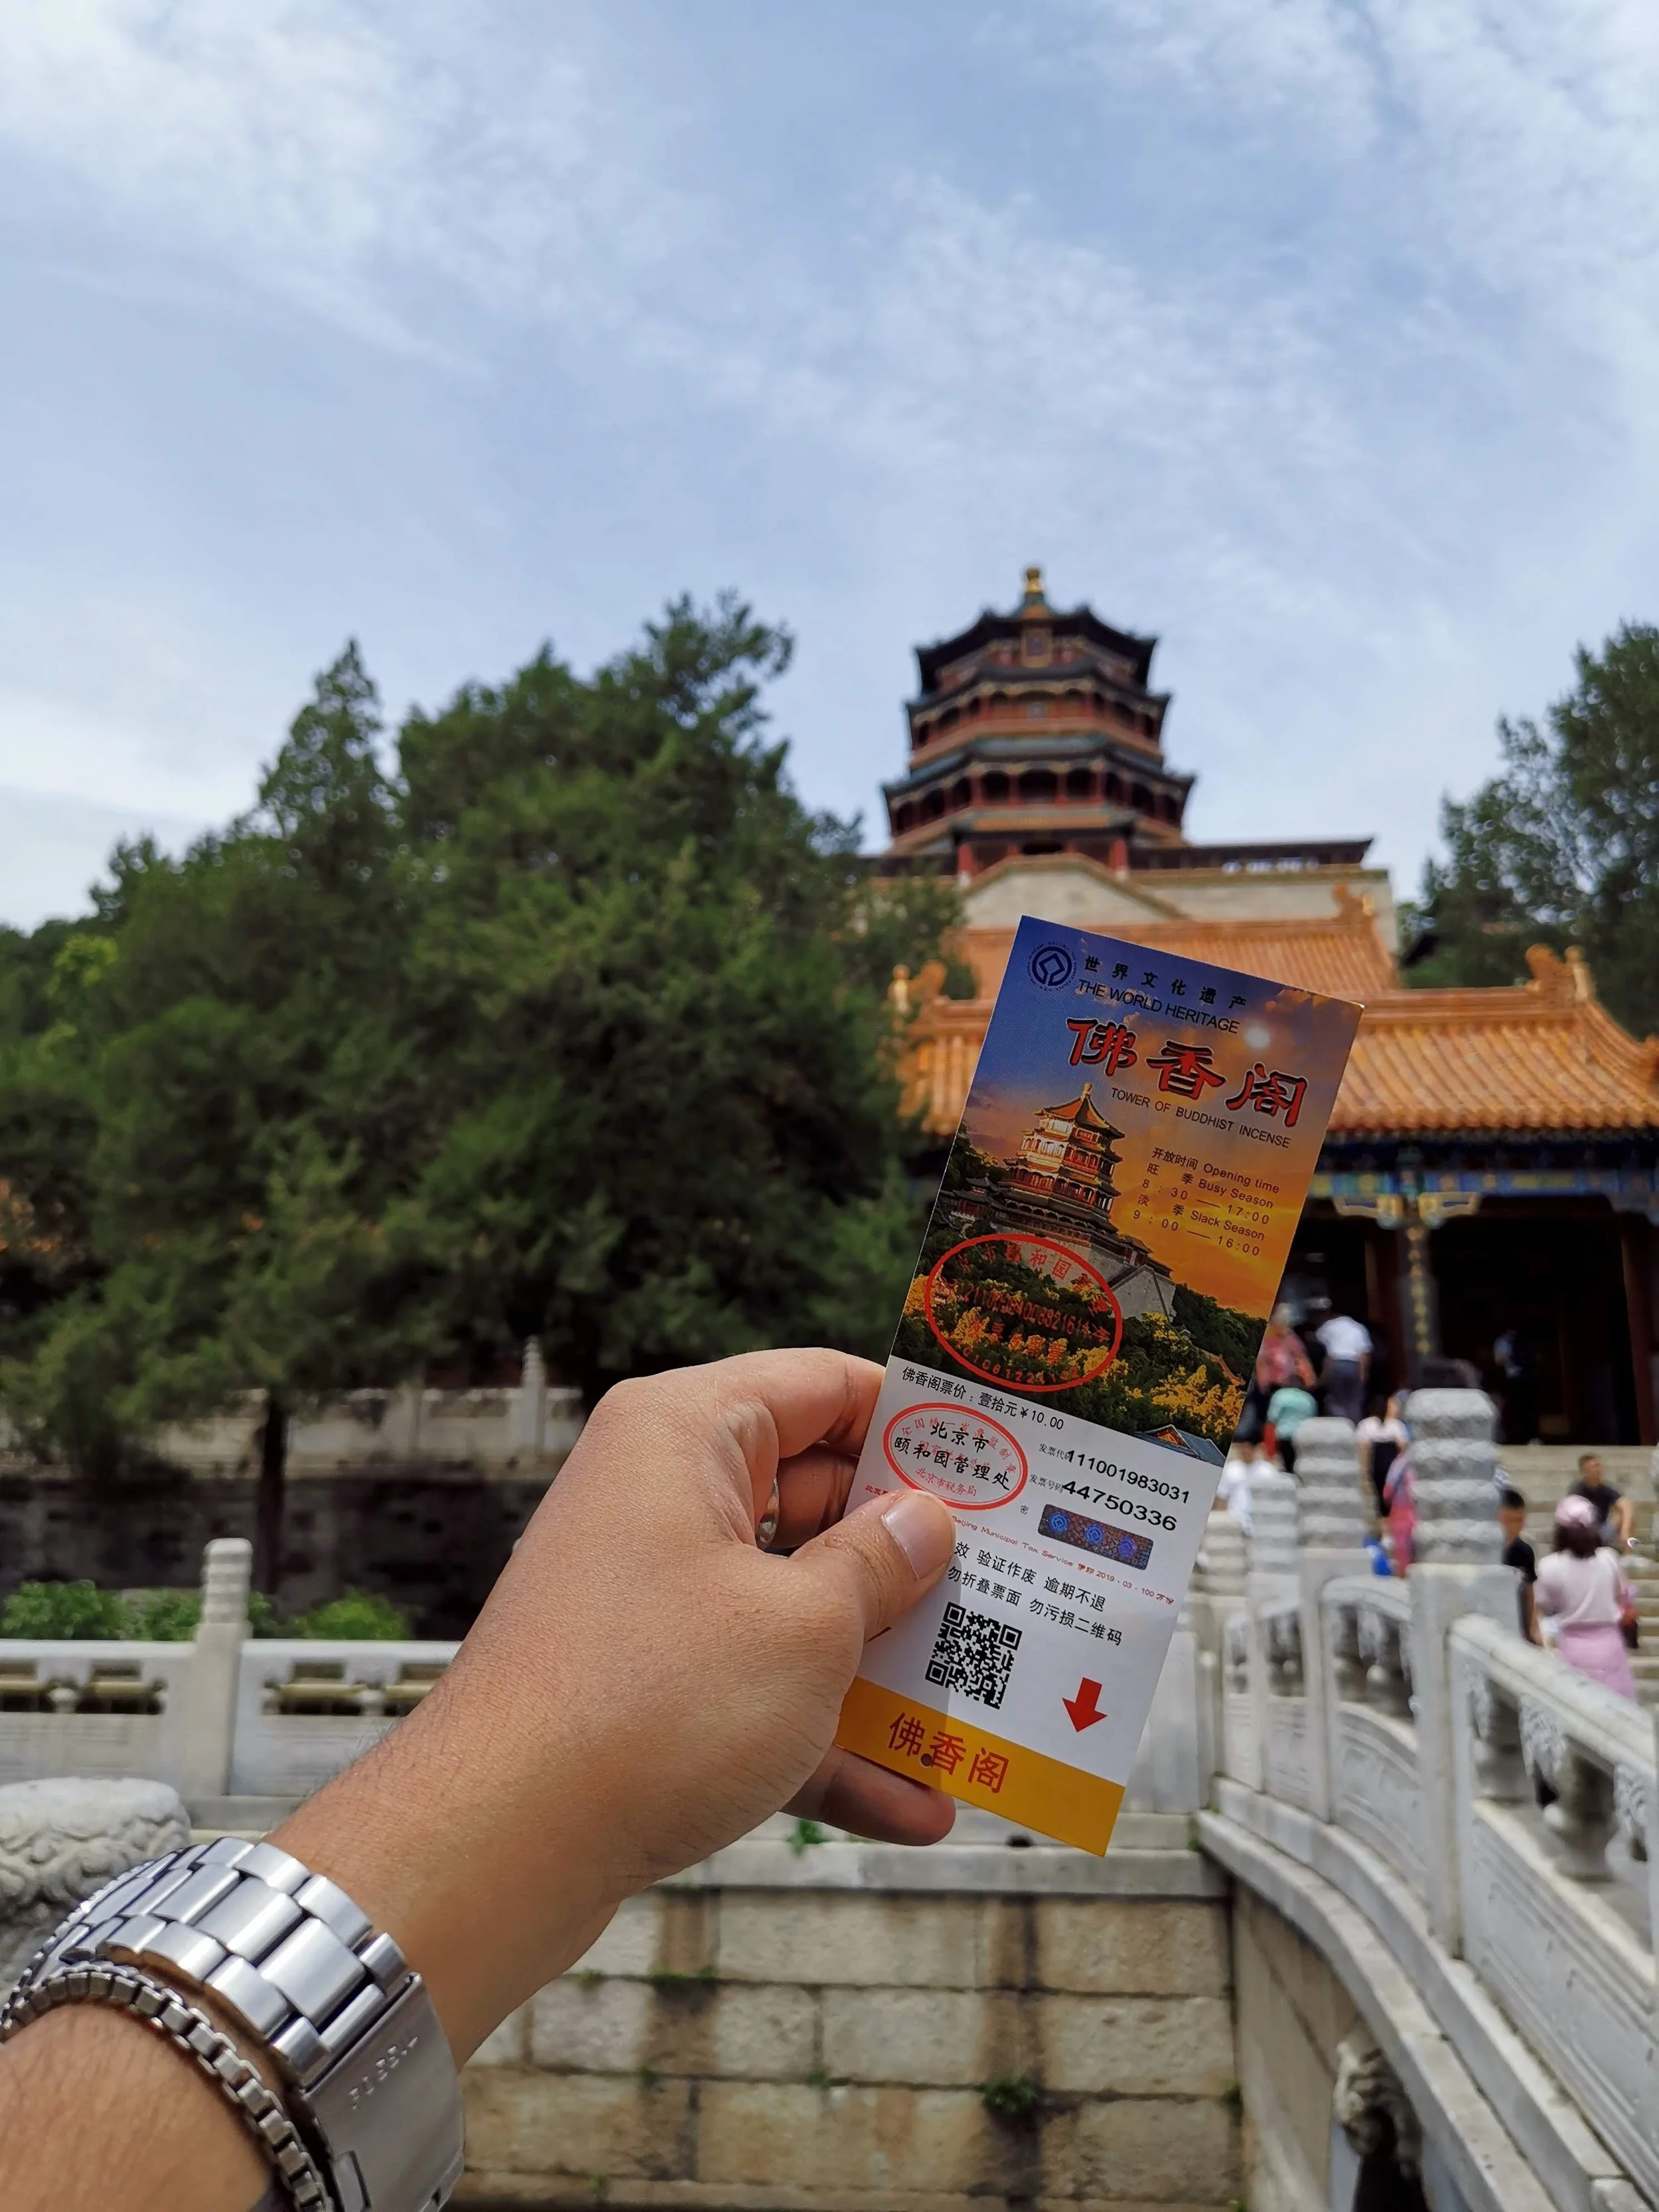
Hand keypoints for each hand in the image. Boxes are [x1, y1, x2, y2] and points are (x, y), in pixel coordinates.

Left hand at [273, 1348, 956, 2057]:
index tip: (1004, 1459)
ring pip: (794, 1608)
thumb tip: (926, 1520)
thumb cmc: (645, 1705)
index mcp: (686, 1434)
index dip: (916, 1420)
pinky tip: (916, 1807)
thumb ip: (878, 1564)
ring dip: (883, 1666)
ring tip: (985, 1706)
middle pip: (816, 1501)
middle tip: (1016, 1587)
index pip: (823, 1385)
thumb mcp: (803, 1627)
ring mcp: (651, 1596)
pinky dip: (828, 1744)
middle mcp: (660, 1497)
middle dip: (913, 1557)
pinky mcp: (645, 1687)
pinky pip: (757, 1694)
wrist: (493, 1849)